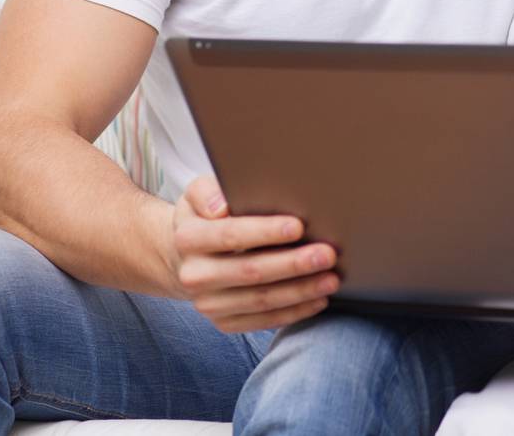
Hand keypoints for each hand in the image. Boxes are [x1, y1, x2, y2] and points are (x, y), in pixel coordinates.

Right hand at [164, 175, 340, 333]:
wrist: (183, 257)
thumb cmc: (204, 217)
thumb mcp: (197, 194)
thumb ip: (208, 193)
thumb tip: (223, 206)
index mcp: (189, 239)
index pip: (231, 234)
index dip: (265, 232)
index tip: (298, 226)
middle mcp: (194, 275)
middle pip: (250, 271)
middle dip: (293, 264)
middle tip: (327, 254)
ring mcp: (208, 303)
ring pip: (260, 300)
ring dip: (299, 291)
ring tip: (331, 279)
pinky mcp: (222, 322)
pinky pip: (261, 320)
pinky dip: (292, 312)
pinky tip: (317, 300)